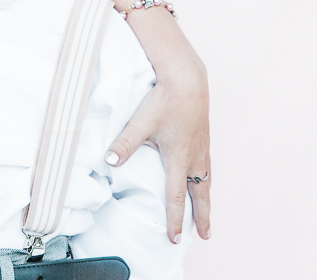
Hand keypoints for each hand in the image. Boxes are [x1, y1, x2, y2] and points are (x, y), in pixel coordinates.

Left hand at [105, 64, 210, 241]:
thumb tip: (108, 161)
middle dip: (202, 216)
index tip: (175, 238)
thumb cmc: (165, 100)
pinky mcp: (204, 138)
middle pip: (200, 195)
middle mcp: (194, 157)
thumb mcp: (141, 122)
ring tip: (208, 214)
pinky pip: (208, 167)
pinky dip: (207, 181)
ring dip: (206, 200)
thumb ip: (125, 143)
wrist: (188, 79)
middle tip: (207, 235)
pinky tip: (203, 180)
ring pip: (206, 181)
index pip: (176, 197)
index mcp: (179, 159)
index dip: (176, 220)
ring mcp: (202, 148)